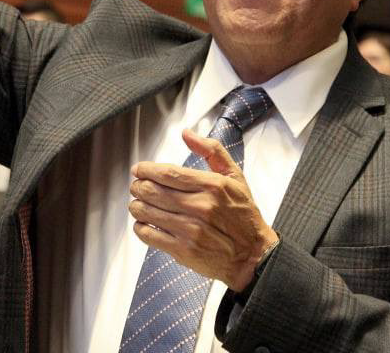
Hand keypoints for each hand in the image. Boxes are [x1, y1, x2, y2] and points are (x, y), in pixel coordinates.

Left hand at [129, 129, 278, 291]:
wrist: (253, 255)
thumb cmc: (244, 215)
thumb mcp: (235, 177)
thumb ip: (212, 151)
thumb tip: (187, 134)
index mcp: (212, 186)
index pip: (168, 173)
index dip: (147, 170)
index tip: (138, 169)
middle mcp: (200, 207)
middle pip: (152, 191)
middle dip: (138, 186)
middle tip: (137, 185)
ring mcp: (190, 230)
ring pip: (147, 212)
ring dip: (136, 205)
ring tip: (138, 203)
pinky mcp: (183, 250)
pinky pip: (149, 235)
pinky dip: (140, 227)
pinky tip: (144, 222)